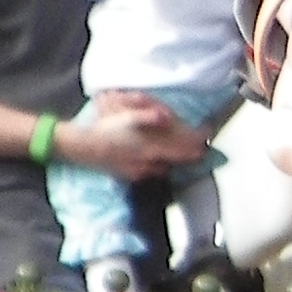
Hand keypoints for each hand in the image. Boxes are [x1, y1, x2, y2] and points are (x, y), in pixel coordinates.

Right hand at [62, 91, 206, 178]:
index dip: (197, 144)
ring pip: (166, 168)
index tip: (207, 139)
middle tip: (199, 149)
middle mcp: (150, 163)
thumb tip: (166, 116)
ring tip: (183, 155)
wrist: (84, 148)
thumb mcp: (127, 117)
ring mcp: (140, 171)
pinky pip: (152, 173)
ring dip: (175, 161)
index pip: (183, 150)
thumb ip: (148, 117)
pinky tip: (158, 163)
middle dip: (190, 154)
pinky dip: (160, 168)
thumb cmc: (106, 130)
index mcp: (152, 149)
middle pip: (178, 161)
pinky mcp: (130, 175)